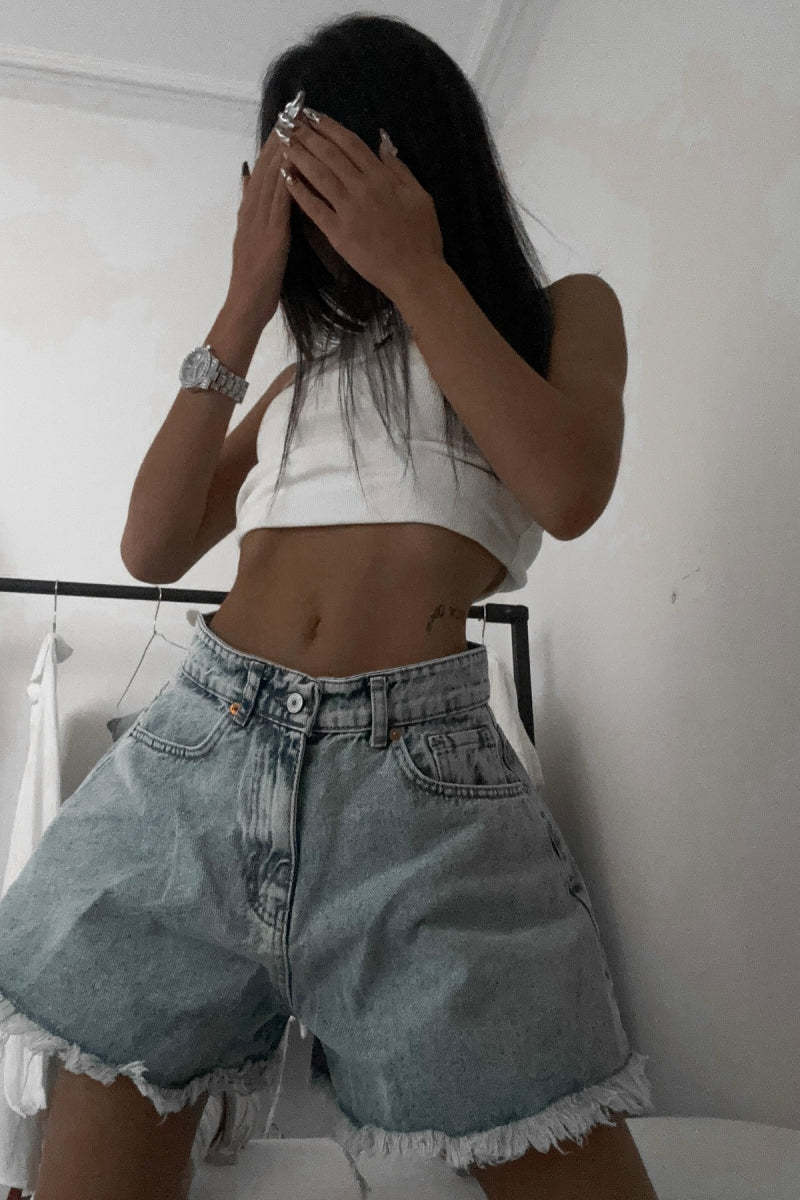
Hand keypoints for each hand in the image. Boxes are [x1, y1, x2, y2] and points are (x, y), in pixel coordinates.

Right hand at [229, 115, 294, 322]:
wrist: (246, 304)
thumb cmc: (255, 278)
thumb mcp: (250, 237)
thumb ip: (248, 207)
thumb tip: (246, 178)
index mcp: (249, 211)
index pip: (261, 169)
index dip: (272, 144)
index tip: (284, 120)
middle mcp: (252, 211)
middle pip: (265, 167)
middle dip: (278, 138)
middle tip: (290, 110)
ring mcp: (259, 222)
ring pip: (270, 179)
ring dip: (281, 151)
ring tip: (292, 124)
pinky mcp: (270, 235)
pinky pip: (278, 203)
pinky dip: (285, 181)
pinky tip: (293, 163)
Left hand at [282, 111, 444, 301]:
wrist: (415, 274)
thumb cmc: (422, 237)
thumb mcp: (420, 195)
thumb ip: (399, 168)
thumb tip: (382, 141)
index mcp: (382, 178)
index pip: (350, 144)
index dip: (329, 127)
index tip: (313, 115)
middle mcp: (363, 189)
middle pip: (330, 155)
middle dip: (308, 135)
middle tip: (289, 121)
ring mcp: (349, 211)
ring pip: (319, 176)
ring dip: (299, 156)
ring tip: (283, 143)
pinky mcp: (339, 234)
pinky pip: (315, 208)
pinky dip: (299, 192)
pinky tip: (286, 178)